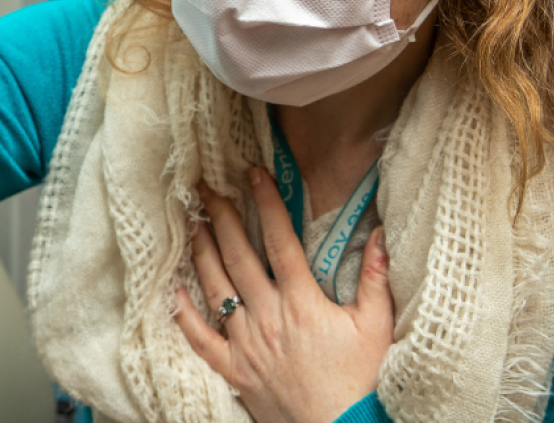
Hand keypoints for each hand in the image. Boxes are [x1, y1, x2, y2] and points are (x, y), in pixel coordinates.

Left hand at [172, 168, 394, 422]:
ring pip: (216, 288)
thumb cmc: (361, 379)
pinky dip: (184, 313)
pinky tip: (172, 289)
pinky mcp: (233, 369)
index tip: (253, 174)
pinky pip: (201, 338)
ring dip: (202, 252)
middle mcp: (267, 316)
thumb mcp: (377, 325)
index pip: (279, 240)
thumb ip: (375, 277)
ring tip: (192, 222)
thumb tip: (381, 235)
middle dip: (221, 217)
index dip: (265, 202)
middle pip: (238, 256)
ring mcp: (246, 343)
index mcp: (301, 301)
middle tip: (206, 188)